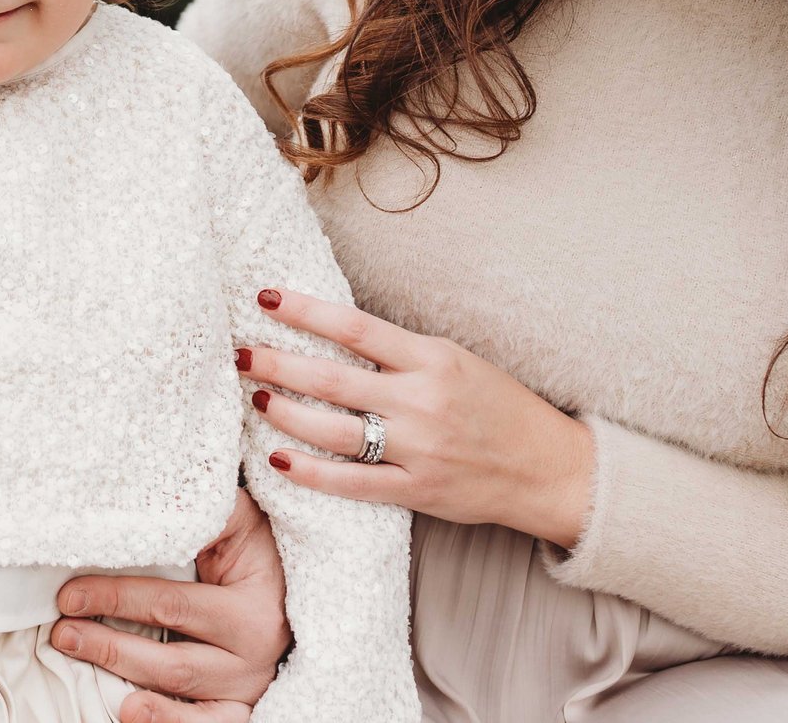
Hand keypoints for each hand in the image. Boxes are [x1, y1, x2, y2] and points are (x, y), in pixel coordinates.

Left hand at [50, 486, 288, 722]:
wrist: (300, 585)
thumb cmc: (260, 549)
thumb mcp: (239, 521)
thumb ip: (200, 512)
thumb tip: (152, 498)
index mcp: (251, 609)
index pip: (172, 605)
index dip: (117, 599)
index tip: (71, 595)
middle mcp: (254, 655)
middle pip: (173, 659)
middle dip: (110, 646)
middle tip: (63, 632)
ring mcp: (247, 687)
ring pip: (183, 693)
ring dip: (129, 682)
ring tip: (85, 669)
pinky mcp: (242, 707)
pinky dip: (170, 722)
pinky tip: (132, 715)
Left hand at [241, 287, 594, 548]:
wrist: (548, 468)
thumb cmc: (498, 406)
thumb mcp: (455, 360)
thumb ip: (400, 351)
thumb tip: (332, 330)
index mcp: (431, 358)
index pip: (353, 327)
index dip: (304, 311)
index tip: (264, 297)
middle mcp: (421, 400)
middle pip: (331, 378)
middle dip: (277, 363)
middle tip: (239, 353)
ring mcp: (418, 448)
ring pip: (333, 430)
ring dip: (285, 413)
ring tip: (256, 397)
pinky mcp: (417, 489)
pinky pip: (351, 482)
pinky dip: (310, 472)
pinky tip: (277, 459)